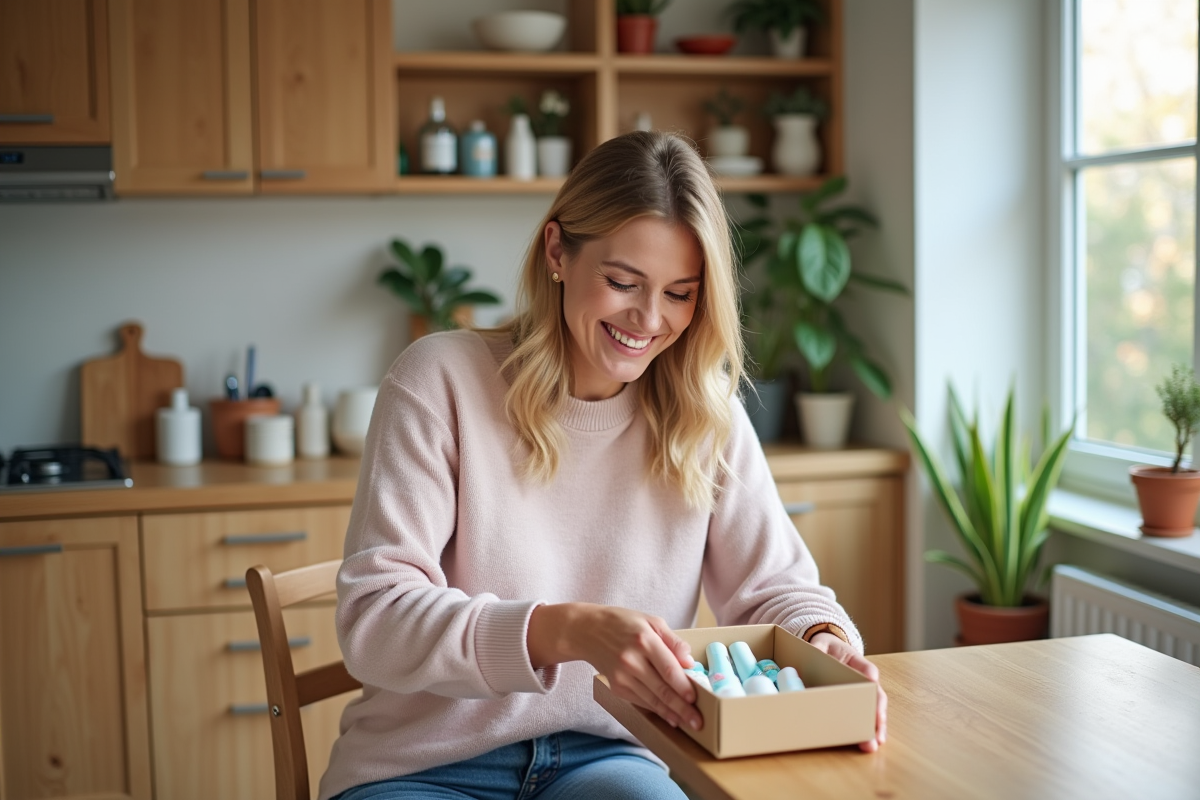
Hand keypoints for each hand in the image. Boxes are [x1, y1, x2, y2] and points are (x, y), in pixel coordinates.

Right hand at [528, 603, 701, 730]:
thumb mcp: (650, 621)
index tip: (695, 698)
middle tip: (698, 722)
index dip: (683, 686)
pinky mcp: (617, 687)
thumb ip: (672, 641)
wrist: (586, 631)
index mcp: (644, 640)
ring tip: (688, 724)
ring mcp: (622, 676)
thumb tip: (690, 661)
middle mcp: (632, 661)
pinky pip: (641, 702)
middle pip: (662, 690)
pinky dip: (656, 711)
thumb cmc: (622, 623)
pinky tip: (670, 717)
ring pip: (652, 700)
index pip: (668, 668)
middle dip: (682, 709)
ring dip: (672, 714)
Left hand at [808, 632, 886, 751]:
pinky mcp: (858, 704)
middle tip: (878, 723)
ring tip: (876, 741)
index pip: (867, 668)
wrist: (829, 651)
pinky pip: (867, 717)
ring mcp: (864, 693)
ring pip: (876, 709)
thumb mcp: (822, 644)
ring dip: (877, 726)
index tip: (872, 682)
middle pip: (876, 694)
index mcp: (857, 661)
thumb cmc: (827, 649)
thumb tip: (812, 653)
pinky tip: (869, 742)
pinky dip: (869, 730)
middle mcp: (865, 679)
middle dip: (877, 710)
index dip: (870, 674)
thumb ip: (818, 648)